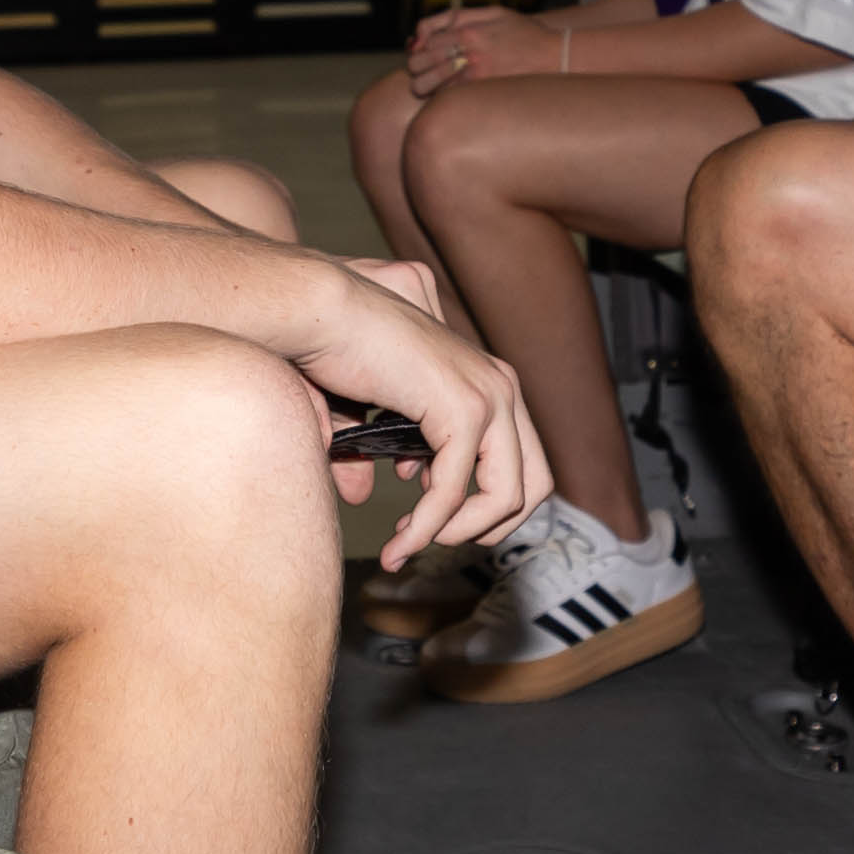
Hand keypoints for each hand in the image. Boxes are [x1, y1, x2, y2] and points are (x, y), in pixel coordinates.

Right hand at [275, 259, 542, 565]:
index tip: (434, 520)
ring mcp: (488, 395)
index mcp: (488, 379)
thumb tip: (363, 493)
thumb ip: (373, 452)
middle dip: (489, 527)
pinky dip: (426, 526)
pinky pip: (451, 490)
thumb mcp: (364, 412)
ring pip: (507, 496)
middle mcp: (500, 384)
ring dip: (459, 534)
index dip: (488, 504)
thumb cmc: (334, 346)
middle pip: (534, 483)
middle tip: (440, 543)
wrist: (319, 308)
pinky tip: (398, 542)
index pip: (521, 460)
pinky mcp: (462, 409)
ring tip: (410, 546)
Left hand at [400, 8, 562, 97]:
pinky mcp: (482, 94)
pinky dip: (442, 97)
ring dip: (424, 86)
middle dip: (417, 67)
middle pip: (419, 64)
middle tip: (424, 70)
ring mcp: (474, 78)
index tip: (426, 52)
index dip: (421, 48)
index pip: (425, 42)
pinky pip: (447, 99)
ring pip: (427, 86)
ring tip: (432, 85)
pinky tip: (451, 94)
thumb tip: (425, 30)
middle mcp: (468, 55)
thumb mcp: (492, 12)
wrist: (555, 55)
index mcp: (468, 32)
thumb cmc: (523, 32)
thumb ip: (456, 16)